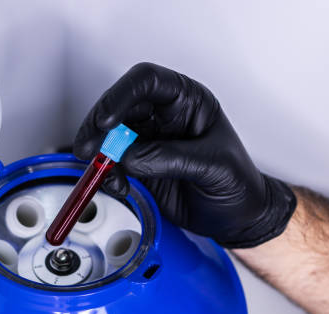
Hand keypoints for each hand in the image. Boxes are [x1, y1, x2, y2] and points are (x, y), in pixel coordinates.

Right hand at [73, 62, 295, 247]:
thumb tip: (130, 156)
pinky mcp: (138, 164)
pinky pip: (112, 162)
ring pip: (110, 134)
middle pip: (119, 105)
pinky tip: (117, 185)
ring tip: (100, 171)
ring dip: (99, 152)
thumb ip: (170, 158)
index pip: (147, 81)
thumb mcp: (214, 166)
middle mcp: (164, 115)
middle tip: (89, 148)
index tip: (108, 121)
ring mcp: (149, 139)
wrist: (237, 218)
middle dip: (99, 126)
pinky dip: (106, 173)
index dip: (122, 95)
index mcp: (187, 101)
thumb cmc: (239, 184)